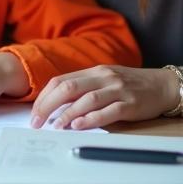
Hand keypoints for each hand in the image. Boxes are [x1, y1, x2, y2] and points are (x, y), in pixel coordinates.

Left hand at [31, 65, 179, 129]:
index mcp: (92, 71)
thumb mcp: (103, 79)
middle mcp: (102, 77)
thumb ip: (83, 87)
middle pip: (68, 87)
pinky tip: (79, 125)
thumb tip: (56, 104)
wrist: (162, 84)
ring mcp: (117, 90)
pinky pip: (108, 111)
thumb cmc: (128, 84)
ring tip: (55, 125)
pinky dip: (91, 119)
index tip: (34, 112)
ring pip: (87, 99)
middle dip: (49, 105)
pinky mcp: (131, 104)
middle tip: (37, 121)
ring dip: (68, 113)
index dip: (44, 96)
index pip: (61, 80)